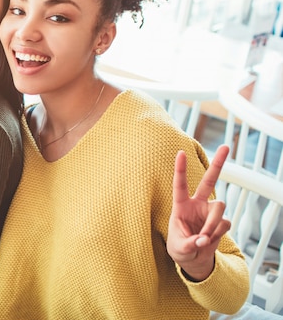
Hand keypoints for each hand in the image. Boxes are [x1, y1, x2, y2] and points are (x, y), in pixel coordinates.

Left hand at [166, 144, 229, 280]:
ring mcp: (210, 212)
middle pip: (210, 181)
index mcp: (181, 205)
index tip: (181, 152)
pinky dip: (217, 233)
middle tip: (226, 146)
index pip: (180, 184)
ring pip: (219, 208)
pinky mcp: (221, 222)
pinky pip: (224, 224)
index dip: (181, 169)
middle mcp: (197, 204)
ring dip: (212, 224)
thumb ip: (190, 243)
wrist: (192, 259)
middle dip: (218, 164)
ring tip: (204, 238)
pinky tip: (209, 240)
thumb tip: (204, 240)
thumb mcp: (179, 247)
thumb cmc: (180, 248)